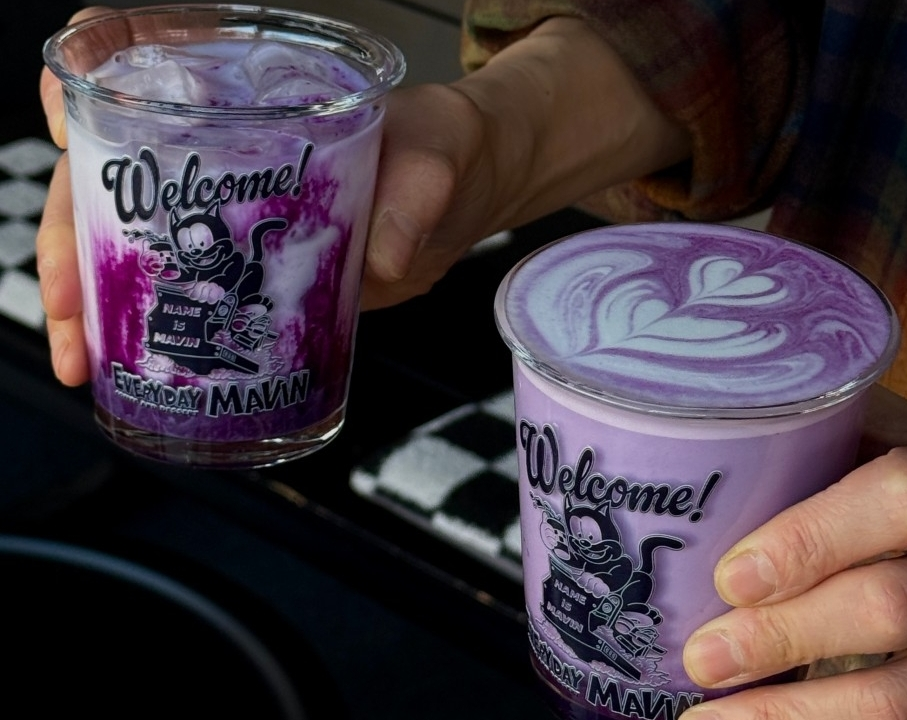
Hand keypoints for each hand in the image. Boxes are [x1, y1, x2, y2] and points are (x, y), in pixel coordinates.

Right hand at [37, 13, 689, 382]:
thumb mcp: (439, 150)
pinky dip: (147, 324)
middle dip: (70, 237)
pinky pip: (179, 285)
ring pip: (130, 236)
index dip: (90, 77)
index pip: (144, 53)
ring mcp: (226, 207)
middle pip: (113, 170)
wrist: (461, 202)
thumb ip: (422, 185)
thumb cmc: (446, 149)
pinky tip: (130, 363)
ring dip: (93, 297)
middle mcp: (223, 143)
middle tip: (72, 307)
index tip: (70, 126)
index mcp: (254, 87)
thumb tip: (389, 252)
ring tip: (82, 356)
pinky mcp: (244, 263)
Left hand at [682, 385, 906, 719]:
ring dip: (798, 711)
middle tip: (702, 656)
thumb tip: (696, 452)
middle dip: (784, 637)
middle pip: (894, 606)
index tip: (731, 578)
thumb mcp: (882, 431)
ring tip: (711, 719)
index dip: (813, 541)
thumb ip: (816, 442)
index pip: (900, 499)